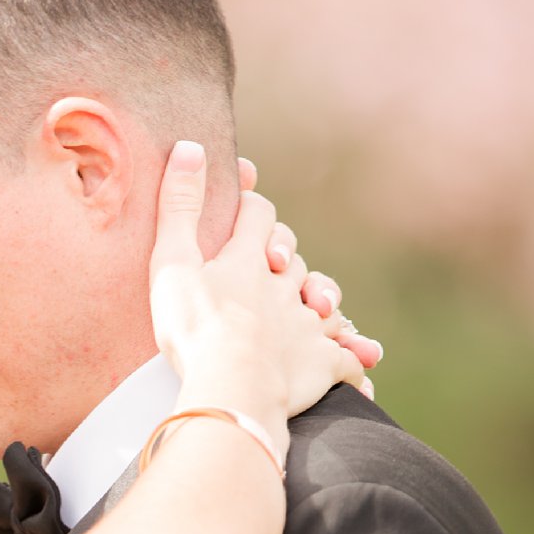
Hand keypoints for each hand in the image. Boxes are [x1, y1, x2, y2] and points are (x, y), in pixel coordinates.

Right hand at [149, 141, 367, 444]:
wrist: (234, 386)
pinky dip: (353, 358)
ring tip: (315, 310)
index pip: (258, 215)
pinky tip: (362, 363)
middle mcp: (285, 285)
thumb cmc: (196, 327)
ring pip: (321, 302)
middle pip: (293, 259)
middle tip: (270, 267)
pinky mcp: (323, 362)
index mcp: (249, 258)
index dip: (251, 207)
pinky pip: (345, 358)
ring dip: (318, 303)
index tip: (244, 205)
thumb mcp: (172, 263)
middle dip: (284, 259)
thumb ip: (179, 208)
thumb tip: (191, 147)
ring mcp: (307, 324)